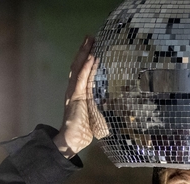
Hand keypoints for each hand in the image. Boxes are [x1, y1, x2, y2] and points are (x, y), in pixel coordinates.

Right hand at [54, 36, 96, 157]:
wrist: (72, 140)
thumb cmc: (86, 131)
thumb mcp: (98, 115)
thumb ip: (103, 107)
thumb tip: (117, 103)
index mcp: (79, 93)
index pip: (83, 72)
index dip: (87, 59)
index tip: (94, 47)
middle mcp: (74, 90)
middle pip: (78, 66)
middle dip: (84, 51)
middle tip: (91, 37)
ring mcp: (73, 92)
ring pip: (78, 68)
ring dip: (84, 54)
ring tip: (90, 41)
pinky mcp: (75, 97)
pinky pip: (81, 79)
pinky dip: (85, 67)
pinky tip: (90, 58)